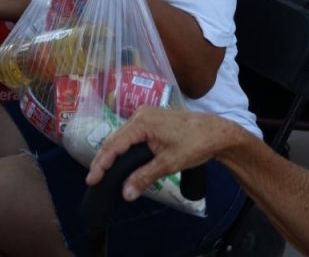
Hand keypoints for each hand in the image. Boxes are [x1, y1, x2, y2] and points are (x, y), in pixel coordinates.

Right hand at [86, 107, 227, 201]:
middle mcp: (140, 114)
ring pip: (122, 136)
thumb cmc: (194, 145)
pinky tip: (120, 159)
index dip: (101, 163)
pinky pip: (131, 134)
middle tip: (93, 179)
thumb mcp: (169, 163)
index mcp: (142, 122)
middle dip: (103, 159)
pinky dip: (123, 147)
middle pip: (115, 139)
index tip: (91, 179)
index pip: (114, 145)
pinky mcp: (151, 119)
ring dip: (113, 153)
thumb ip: (144, 177)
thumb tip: (125, 194)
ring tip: (103, 172)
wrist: (216, 132)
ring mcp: (145, 115)